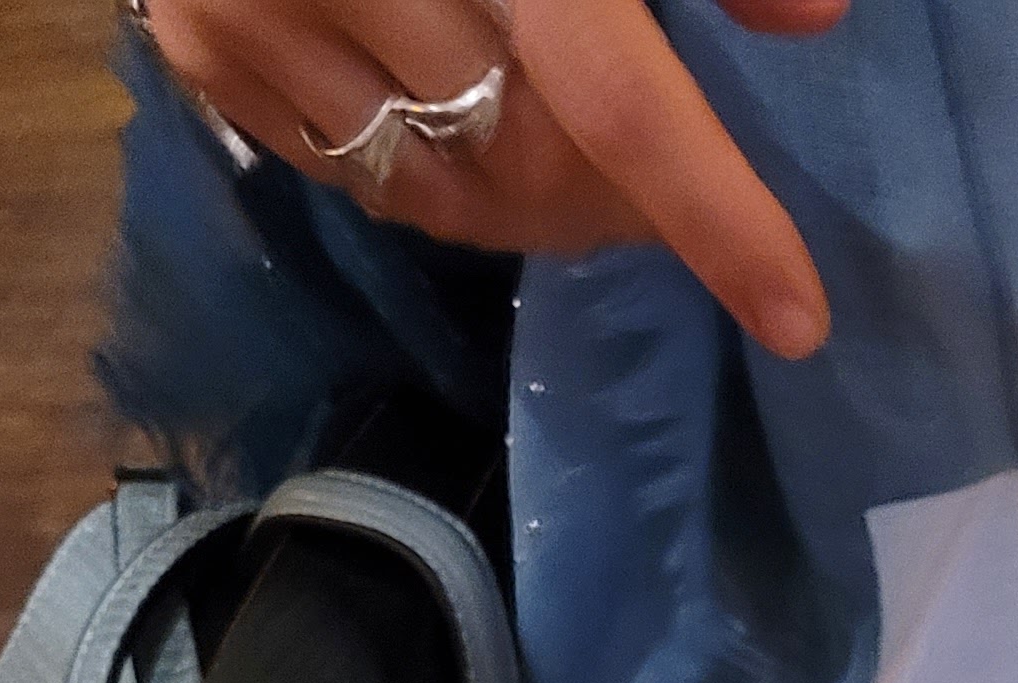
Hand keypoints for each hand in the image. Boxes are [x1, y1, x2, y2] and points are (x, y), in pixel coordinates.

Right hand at [143, 0, 841, 356]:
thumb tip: (813, 19)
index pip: (616, 95)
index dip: (712, 211)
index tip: (796, 317)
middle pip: (534, 166)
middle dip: (615, 196)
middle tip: (651, 187)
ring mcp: (259, 13)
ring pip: (445, 194)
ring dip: (524, 198)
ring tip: (555, 149)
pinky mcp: (204, 47)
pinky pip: (356, 176)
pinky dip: (426, 167)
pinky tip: (446, 107)